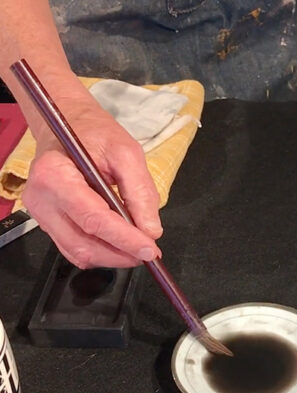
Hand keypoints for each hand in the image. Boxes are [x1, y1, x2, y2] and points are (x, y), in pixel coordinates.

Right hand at [23, 98, 162, 268]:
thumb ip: (141, 192)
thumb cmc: (94, 135)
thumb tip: (151, 231)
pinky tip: (119, 244)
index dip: (124, 239)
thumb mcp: (127, 153)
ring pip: (79, 253)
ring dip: (113, 257)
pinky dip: (101, 253)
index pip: (93, 219)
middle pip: (84, 244)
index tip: (150, 249)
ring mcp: (41, 215)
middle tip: (149, 253)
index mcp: (55, 175)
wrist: (67, 126)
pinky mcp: (48, 224)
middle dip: (121, 254)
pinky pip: (74, 250)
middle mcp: (41, 200)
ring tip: (137, 249)